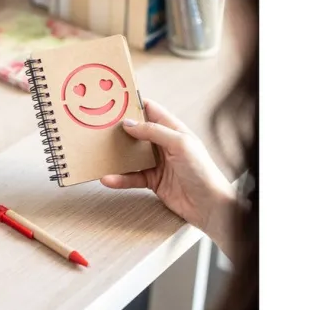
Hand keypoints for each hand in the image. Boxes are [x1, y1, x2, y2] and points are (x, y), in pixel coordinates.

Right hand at [101, 100, 238, 254]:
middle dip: (120, 129)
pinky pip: (131, 177)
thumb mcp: (180, 144)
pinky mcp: (152, 181)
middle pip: (137, 132)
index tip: (115, 102)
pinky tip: (109, 179)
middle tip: (100, 126)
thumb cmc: (203, 172)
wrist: (210, 207)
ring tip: (99, 153)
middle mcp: (163, 144)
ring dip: (116, 155)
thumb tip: (130, 124)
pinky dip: (120, 178)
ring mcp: (157, 163)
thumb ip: (154, 132)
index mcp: (173, 130)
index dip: (134, 105)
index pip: (151, 111)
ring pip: (131, 155)